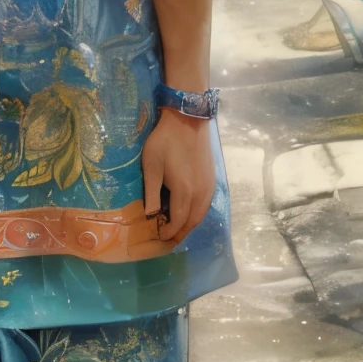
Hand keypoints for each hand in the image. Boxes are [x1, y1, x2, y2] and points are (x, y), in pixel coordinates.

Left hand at [141, 112, 214, 247]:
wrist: (187, 121)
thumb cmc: (165, 142)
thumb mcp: (151, 166)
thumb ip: (151, 193)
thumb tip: (150, 215)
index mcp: (184, 192)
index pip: (178, 221)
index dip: (169, 232)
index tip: (158, 236)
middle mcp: (200, 193)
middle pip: (192, 222)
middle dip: (180, 233)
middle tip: (169, 241)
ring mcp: (209, 187)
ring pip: (201, 214)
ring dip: (190, 225)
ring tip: (178, 230)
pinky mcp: (212, 180)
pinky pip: (206, 205)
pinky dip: (197, 214)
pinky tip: (189, 213)